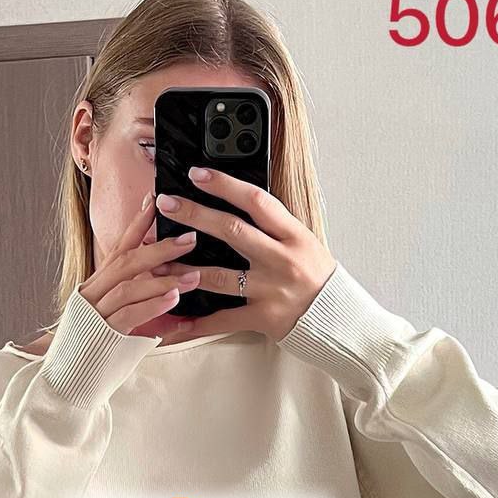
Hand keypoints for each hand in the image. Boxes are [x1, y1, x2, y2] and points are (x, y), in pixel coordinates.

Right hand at [78, 191, 203, 338]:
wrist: (67, 382)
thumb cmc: (95, 352)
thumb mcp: (116, 321)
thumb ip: (137, 303)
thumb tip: (170, 291)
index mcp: (95, 286)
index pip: (118, 248)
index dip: (137, 224)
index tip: (155, 202)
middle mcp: (92, 295)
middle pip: (126, 261)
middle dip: (159, 248)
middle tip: (189, 238)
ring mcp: (95, 314)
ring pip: (129, 286)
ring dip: (163, 279)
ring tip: (192, 275)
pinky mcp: (102, 335)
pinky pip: (128, 315)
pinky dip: (153, 304)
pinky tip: (173, 298)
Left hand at [151, 166, 337, 344]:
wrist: (340, 320)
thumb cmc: (320, 279)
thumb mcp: (305, 244)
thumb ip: (275, 228)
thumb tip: (242, 203)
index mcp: (294, 235)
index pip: (257, 201)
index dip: (225, 185)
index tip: (197, 174)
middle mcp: (282, 260)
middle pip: (232, 231)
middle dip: (195, 215)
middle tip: (166, 204)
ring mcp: (272, 290)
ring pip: (220, 277)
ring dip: (183, 270)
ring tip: (157, 263)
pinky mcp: (264, 318)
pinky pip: (224, 319)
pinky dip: (197, 323)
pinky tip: (175, 322)